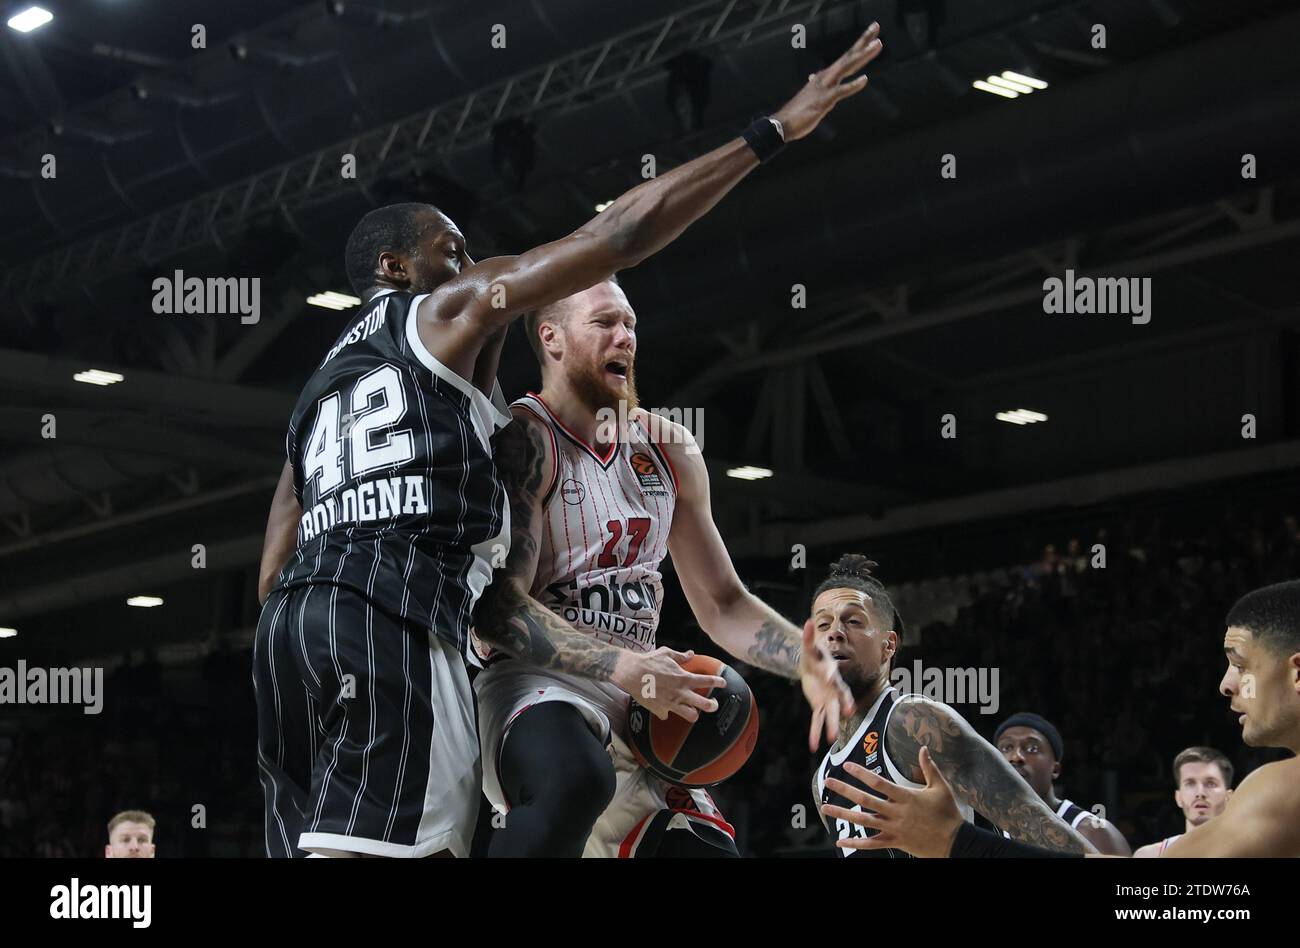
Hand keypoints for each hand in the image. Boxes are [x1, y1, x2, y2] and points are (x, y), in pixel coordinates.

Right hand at [614, 647, 727, 721]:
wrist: (631, 672)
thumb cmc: (649, 661)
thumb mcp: (666, 653)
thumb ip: (680, 656)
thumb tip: (690, 654)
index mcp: (684, 678)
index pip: (707, 681)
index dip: (718, 682)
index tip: (723, 683)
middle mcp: (680, 692)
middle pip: (705, 704)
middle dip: (713, 705)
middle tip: (713, 704)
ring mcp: (671, 703)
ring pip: (691, 716)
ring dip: (694, 714)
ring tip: (694, 711)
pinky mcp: (660, 710)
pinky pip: (667, 715)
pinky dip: (667, 712)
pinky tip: (665, 708)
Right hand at [772, 22, 882, 141]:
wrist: (782, 124)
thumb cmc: (797, 111)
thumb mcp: (809, 94)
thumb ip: (815, 84)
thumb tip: (813, 76)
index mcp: (825, 76)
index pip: (846, 57)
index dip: (859, 45)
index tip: (872, 34)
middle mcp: (826, 77)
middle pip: (849, 56)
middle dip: (863, 41)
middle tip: (876, 26)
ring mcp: (825, 87)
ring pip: (847, 67)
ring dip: (863, 56)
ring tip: (878, 44)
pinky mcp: (824, 101)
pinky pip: (841, 91)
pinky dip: (853, 85)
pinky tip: (865, 79)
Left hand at [800, 619, 855, 751]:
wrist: (812, 666)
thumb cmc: (814, 654)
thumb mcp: (809, 646)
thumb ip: (808, 636)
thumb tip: (808, 622)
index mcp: (831, 670)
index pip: (832, 673)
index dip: (831, 675)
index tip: (830, 677)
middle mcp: (834, 687)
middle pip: (839, 697)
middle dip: (842, 705)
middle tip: (848, 713)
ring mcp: (828, 699)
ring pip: (831, 714)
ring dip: (831, 726)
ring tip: (832, 740)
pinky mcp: (820, 706)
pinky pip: (818, 721)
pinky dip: (815, 733)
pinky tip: (813, 746)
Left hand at [822, 748, 963, 857]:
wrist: (956, 842)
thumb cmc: (949, 813)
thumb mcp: (941, 787)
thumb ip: (929, 767)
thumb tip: (924, 748)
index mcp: (906, 797)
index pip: (879, 783)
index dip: (862, 773)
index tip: (848, 765)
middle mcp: (896, 812)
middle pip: (866, 800)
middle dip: (845, 790)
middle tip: (828, 782)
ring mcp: (894, 829)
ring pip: (864, 821)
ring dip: (843, 814)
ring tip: (825, 808)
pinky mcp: (895, 842)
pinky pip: (872, 844)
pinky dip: (856, 843)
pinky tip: (840, 840)